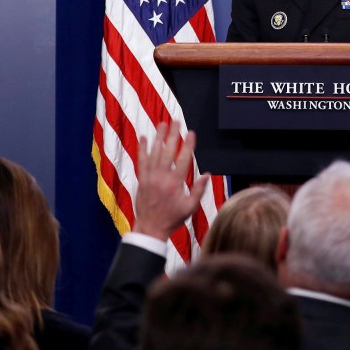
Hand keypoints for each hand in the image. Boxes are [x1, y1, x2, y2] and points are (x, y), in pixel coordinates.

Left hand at [132, 122, 209, 239]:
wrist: (151, 228)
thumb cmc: (172, 218)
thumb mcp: (190, 207)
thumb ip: (198, 190)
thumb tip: (207, 174)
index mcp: (175, 183)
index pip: (183, 159)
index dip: (187, 145)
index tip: (191, 133)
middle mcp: (162, 177)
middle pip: (168, 151)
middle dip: (172, 135)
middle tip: (176, 121)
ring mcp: (150, 177)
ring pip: (154, 153)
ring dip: (158, 137)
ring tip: (162, 124)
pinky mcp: (142, 179)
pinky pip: (142, 161)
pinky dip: (142, 149)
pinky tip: (144, 138)